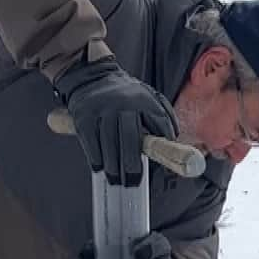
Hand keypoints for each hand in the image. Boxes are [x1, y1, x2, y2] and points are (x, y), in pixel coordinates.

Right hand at [56, 60, 176, 186]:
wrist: (90, 76)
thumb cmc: (124, 94)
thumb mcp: (149, 96)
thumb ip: (164, 115)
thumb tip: (174, 140)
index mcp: (144, 99)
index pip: (159, 125)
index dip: (164, 146)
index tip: (166, 164)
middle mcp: (123, 104)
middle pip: (130, 140)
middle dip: (132, 166)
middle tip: (134, 182)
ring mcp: (102, 110)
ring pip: (109, 146)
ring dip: (113, 168)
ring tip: (117, 180)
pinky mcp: (84, 117)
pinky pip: (91, 144)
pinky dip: (96, 159)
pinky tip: (100, 168)